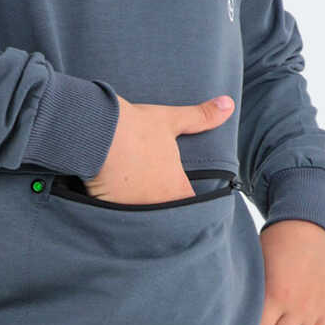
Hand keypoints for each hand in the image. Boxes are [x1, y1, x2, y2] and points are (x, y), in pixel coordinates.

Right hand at [84, 92, 235, 205]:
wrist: (96, 130)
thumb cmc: (135, 126)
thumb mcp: (172, 120)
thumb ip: (201, 117)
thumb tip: (228, 104)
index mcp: (175, 187)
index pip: (189, 205)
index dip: (186, 202)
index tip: (181, 196)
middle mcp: (157, 204)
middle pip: (165, 216)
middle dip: (160, 209)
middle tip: (153, 199)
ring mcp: (132, 210)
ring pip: (139, 219)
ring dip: (137, 212)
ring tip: (132, 203)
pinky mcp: (108, 210)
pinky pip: (115, 218)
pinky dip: (114, 213)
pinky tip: (110, 203)